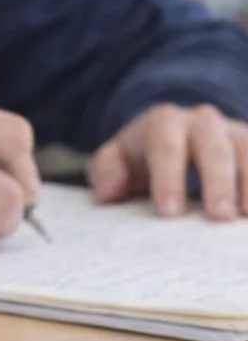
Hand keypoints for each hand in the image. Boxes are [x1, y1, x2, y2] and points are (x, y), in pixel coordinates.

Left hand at [87, 103, 247, 219]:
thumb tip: (107, 192)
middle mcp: (203, 121)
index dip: (167, 178)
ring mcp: (234, 132)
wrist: (171, 140)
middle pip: (213, 147)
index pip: (165, 147)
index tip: (168, 211)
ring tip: (246, 218)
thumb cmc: (142, 158)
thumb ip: (106, 173)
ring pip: (247, 151)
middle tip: (218, 217)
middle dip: (217, 181)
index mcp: (164, 123)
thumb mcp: (115, 162)